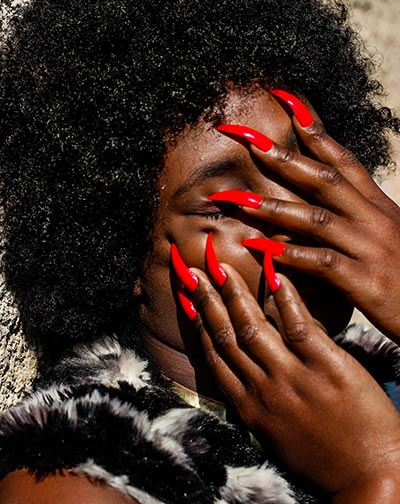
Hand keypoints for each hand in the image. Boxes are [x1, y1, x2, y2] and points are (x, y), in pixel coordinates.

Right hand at [191, 266, 399, 499]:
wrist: (371, 478)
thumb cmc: (323, 461)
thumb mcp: (276, 436)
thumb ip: (258, 400)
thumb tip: (249, 365)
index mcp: (248, 406)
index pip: (213, 353)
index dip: (196, 320)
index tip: (186, 295)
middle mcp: (263, 389)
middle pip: (225, 335)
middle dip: (205, 298)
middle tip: (191, 268)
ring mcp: (293, 378)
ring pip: (253, 327)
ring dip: (233, 293)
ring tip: (221, 266)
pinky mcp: (327, 367)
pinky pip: (299, 326)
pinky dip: (285, 298)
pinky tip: (275, 275)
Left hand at [216, 107, 399, 342]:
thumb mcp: (384, 236)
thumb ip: (353, 217)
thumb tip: (315, 202)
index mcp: (378, 205)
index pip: (343, 159)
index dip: (314, 129)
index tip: (283, 101)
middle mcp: (374, 219)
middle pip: (324, 179)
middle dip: (282, 157)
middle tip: (245, 139)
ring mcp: (370, 249)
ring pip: (316, 219)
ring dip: (273, 207)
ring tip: (234, 199)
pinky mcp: (366, 282)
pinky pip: (321, 263)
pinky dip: (288, 254)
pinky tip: (258, 249)